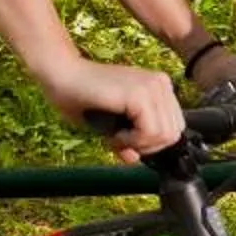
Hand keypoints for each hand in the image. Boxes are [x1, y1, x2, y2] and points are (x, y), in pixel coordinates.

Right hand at [41, 56, 184, 159]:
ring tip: (115, 135)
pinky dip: (131, 140)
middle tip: (119, 140)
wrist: (61, 75)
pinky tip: (114, 133)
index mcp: (160, 87)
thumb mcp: (113, 124)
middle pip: (173, 134)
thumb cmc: (81, 98)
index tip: (126, 140)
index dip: (151, 143)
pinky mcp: (139, 93)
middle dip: (146, 146)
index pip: (174, 128)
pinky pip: (150, 132)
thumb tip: (135, 159)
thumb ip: (130, 141)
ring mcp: (153, 86)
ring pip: (164, 135)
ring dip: (137, 144)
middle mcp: (161, 83)